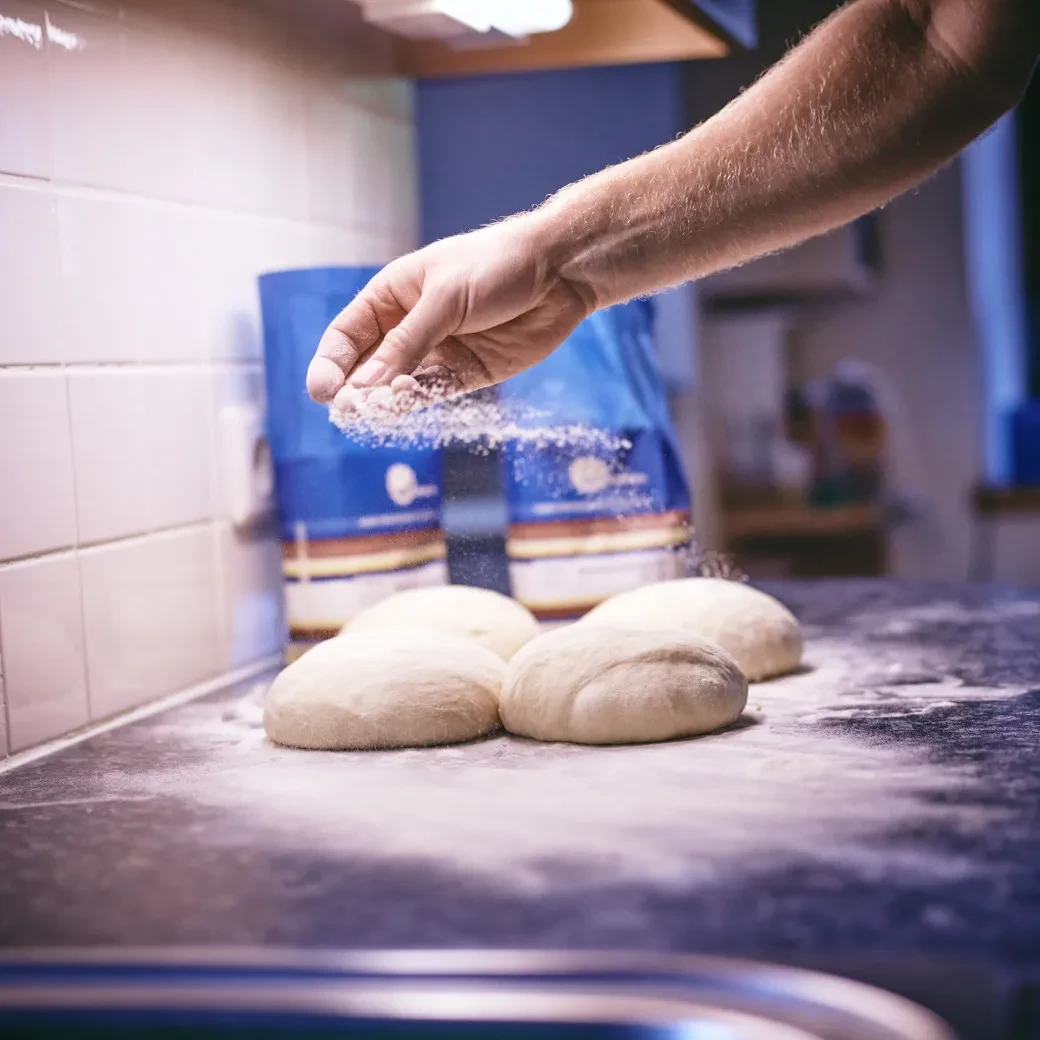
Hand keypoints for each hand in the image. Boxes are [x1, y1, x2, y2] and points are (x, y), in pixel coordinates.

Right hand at [305, 214, 592, 411]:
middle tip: (347, 409)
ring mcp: (436, 353)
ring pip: (398, 386)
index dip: (331, 362)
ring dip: (383, 401)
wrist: (558, 272)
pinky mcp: (465, 374)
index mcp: (392, 296)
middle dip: (354, 389)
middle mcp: (408, 328)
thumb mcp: (445, 299)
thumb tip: (366, 386)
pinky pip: (432, 394)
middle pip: (367, 367)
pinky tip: (403, 406)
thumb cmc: (496, 266)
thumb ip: (408, 344)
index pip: (347, 335)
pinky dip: (416, 404)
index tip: (322, 390)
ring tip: (372, 411)